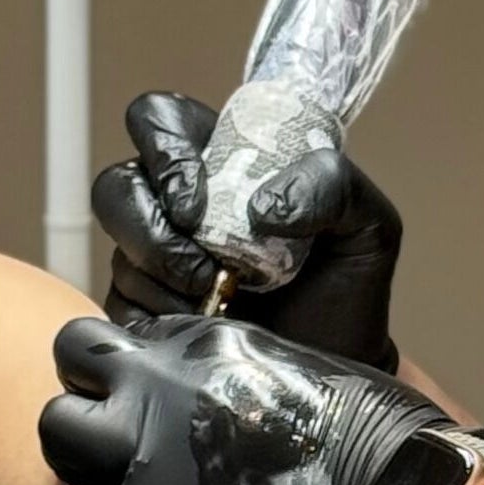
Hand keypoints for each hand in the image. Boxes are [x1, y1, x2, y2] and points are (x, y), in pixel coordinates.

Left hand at [38, 314, 447, 484]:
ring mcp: (139, 454)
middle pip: (66, 377)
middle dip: (86, 405)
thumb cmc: (364, 432)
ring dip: (87, 469)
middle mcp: (155, 385)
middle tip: (120, 445)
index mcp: (198, 341)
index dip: (122, 371)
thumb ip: (222, 374)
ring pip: (58, 447)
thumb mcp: (287, 365)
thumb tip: (197, 399)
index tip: (143, 400)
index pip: (113, 339)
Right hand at [92, 89, 403, 371]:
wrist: (334, 364)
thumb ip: (333, 186)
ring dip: (164, 277)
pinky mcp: (141, 312)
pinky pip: (120, 306)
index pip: (161, 120)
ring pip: (119, 251)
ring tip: (218, 300)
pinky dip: (160, 317)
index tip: (196, 200)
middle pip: (117, 185)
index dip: (163, 148)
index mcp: (223, 161)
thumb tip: (264, 206)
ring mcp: (152, 259)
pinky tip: (204, 327)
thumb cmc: (345, 286)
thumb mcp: (366, 224)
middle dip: (150, 226)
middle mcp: (177, 205)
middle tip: (204, 264)